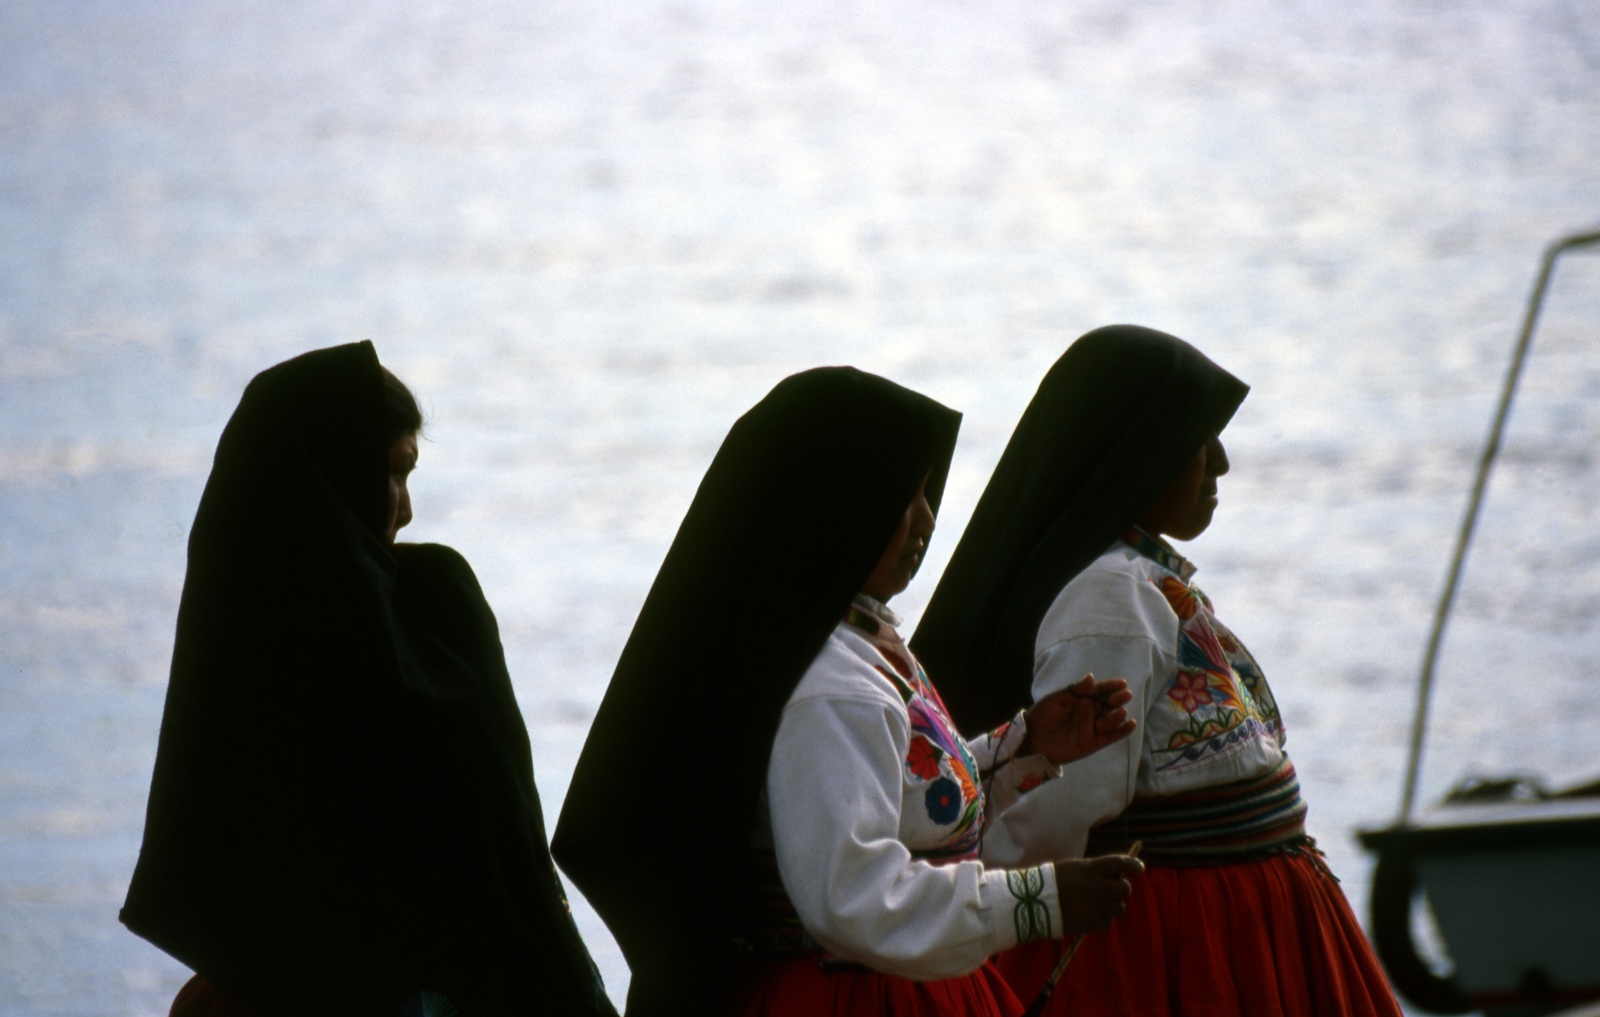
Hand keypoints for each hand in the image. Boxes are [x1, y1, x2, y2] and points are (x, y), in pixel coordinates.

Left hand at [1019, 674, 1136, 765]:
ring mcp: (1092, 728)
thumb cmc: (1042, 715)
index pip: (1099, 691)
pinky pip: (1110, 737)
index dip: (1110, 686)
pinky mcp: (1093, 743)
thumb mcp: (1056, 699)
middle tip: (1125, 695)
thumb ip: (1074, 690)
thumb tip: (1091, 677)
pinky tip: (1131, 724)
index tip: (1122, 683)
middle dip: (1118, 699)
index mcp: (1080, 699)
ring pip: (1110, 720)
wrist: (1032, 740)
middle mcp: (1089, 712)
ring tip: (1121, 711)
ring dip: (1117, 715)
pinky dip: (1122, 731)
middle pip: (1108, 704)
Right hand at [1052, 854, 1142, 935]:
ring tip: (1096, 904)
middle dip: (1120, 888)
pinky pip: (1107, 921)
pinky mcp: (1094, 924)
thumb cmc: (1053, 881)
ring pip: (1119, 907)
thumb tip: (1116, 874)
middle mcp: (1099, 887)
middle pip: (1124, 888)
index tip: (1139, 868)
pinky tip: (1087, 915)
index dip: (1133, 865)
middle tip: (1111, 889)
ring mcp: (1098, 907)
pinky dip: (1101, 918)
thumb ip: (1096, 870)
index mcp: (1093, 869)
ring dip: (1112, 905)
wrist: (1035, 903)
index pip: (1121, 863)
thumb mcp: (1075, 869)